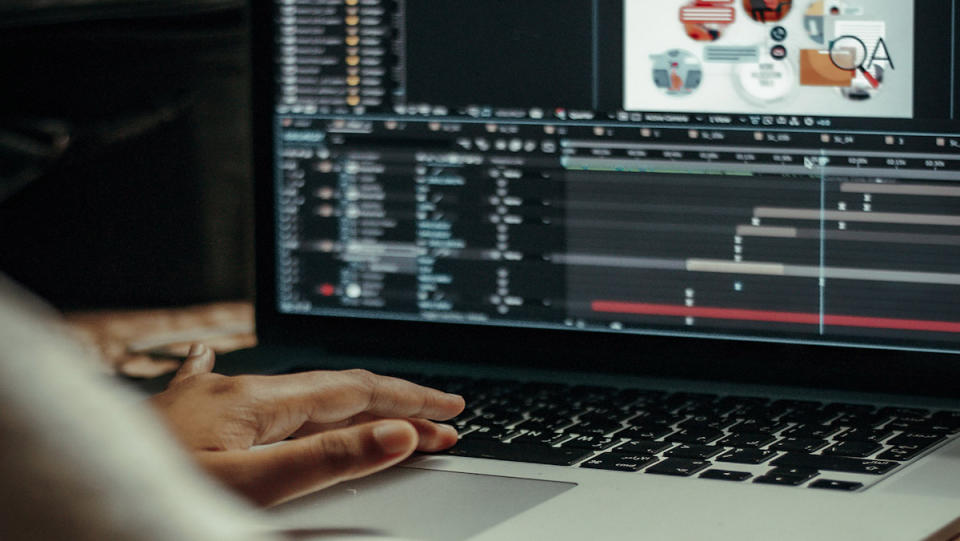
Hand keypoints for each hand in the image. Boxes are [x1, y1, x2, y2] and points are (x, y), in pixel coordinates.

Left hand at [150, 344, 464, 506]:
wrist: (68, 491)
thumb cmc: (153, 490)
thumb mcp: (251, 485)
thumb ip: (326, 459)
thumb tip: (394, 432)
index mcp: (258, 400)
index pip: (355, 392)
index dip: (409, 401)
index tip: (451, 412)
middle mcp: (237, 389)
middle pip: (334, 390)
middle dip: (393, 404)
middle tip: (441, 421)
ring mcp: (211, 398)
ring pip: (298, 394)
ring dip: (349, 404)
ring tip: (386, 413)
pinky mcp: (190, 415)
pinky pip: (244, 391)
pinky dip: (259, 387)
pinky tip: (222, 358)